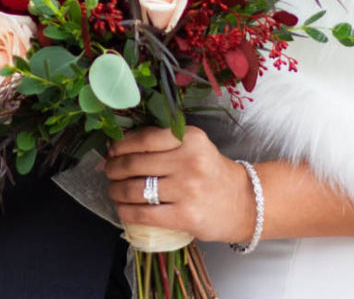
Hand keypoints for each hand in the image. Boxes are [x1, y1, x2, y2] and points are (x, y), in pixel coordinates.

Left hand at [103, 126, 257, 244]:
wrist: (244, 202)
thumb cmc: (211, 172)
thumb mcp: (193, 147)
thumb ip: (161, 143)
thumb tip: (116, 149)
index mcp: (190, 138)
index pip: (143, 139)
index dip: (120, 146)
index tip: (112, 151)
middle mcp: (189, 161)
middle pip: (134, 164)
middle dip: (113, 169)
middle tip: (108, 172)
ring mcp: (187, 190)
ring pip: (135, 189)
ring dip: (115, 190)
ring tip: (114, 190)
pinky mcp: (185, 216)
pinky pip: (143, 214)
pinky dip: (126, 211)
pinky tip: (123, 209)